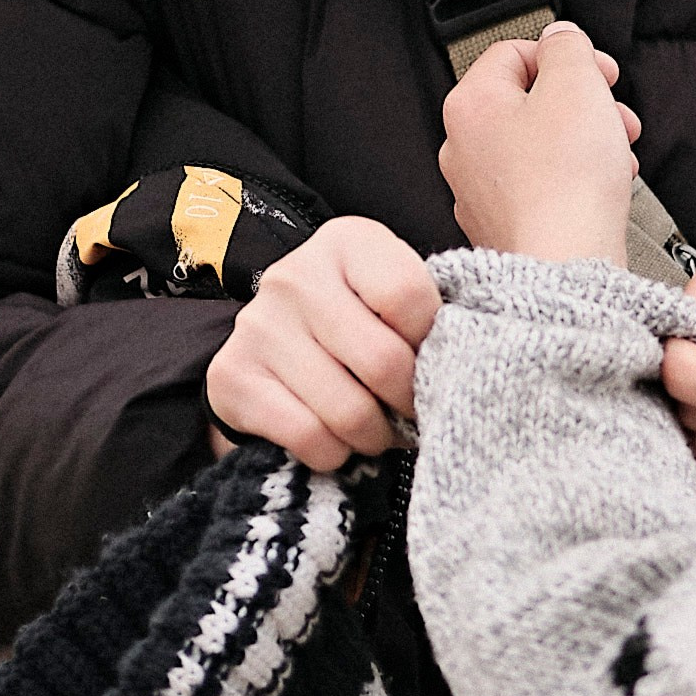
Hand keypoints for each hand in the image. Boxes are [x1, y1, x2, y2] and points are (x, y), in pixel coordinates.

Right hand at [207, 216, 438, 470]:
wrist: (276, 338)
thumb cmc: (358, 318)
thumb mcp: (394, 294)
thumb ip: (430, 316)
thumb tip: (463, 368)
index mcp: (347, 241)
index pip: (410, 297)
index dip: (433, 344)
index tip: (431, 360)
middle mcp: (295, 275)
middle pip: (383, 361)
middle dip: (409, 402)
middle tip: (412, 413)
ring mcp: (258, 325)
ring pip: (348, 412)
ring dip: (375, 436)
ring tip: (378, 429)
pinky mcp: (232, 376)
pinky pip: (308, 439)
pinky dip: (335, 453)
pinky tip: (337, 439)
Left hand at [439, 22, 641, 261]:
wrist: (565, 268)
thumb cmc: (565, 185)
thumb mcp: (576, 84)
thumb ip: (567, 46)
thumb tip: (560, 38)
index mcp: (471, 105)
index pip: (513, 52)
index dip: (564, 54)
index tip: (597, 69)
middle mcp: (463, 147)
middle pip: (528, 101)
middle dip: (581, 102)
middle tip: (611, 112)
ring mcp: (479, 191)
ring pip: (538, 145)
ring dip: (582, 139)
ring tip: (614, 153)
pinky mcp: (504, 225)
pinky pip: (540, 185)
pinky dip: (572, 179)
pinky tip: (600, 187)